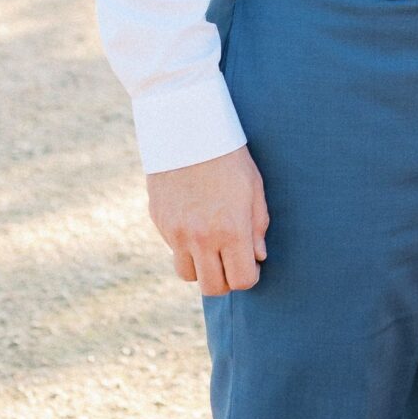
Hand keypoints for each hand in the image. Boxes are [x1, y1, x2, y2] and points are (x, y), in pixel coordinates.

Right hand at [147, 144, 269, 294]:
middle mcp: (201, 238)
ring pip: (188, 275)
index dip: (249, 276)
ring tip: (211, 246)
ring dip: (201, 267)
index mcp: (231, 229)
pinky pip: (173, 250)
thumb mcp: (254, 188)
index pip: (242, 280)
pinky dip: (184, 247)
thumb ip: (258, 226)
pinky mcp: (160, 223)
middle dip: (225, 279)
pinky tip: (194, 222)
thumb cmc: (229, 157)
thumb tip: (258, 257)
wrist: (187, 131)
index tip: (251, 263)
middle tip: (231, 260)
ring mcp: (176, 233)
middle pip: (212, 287)